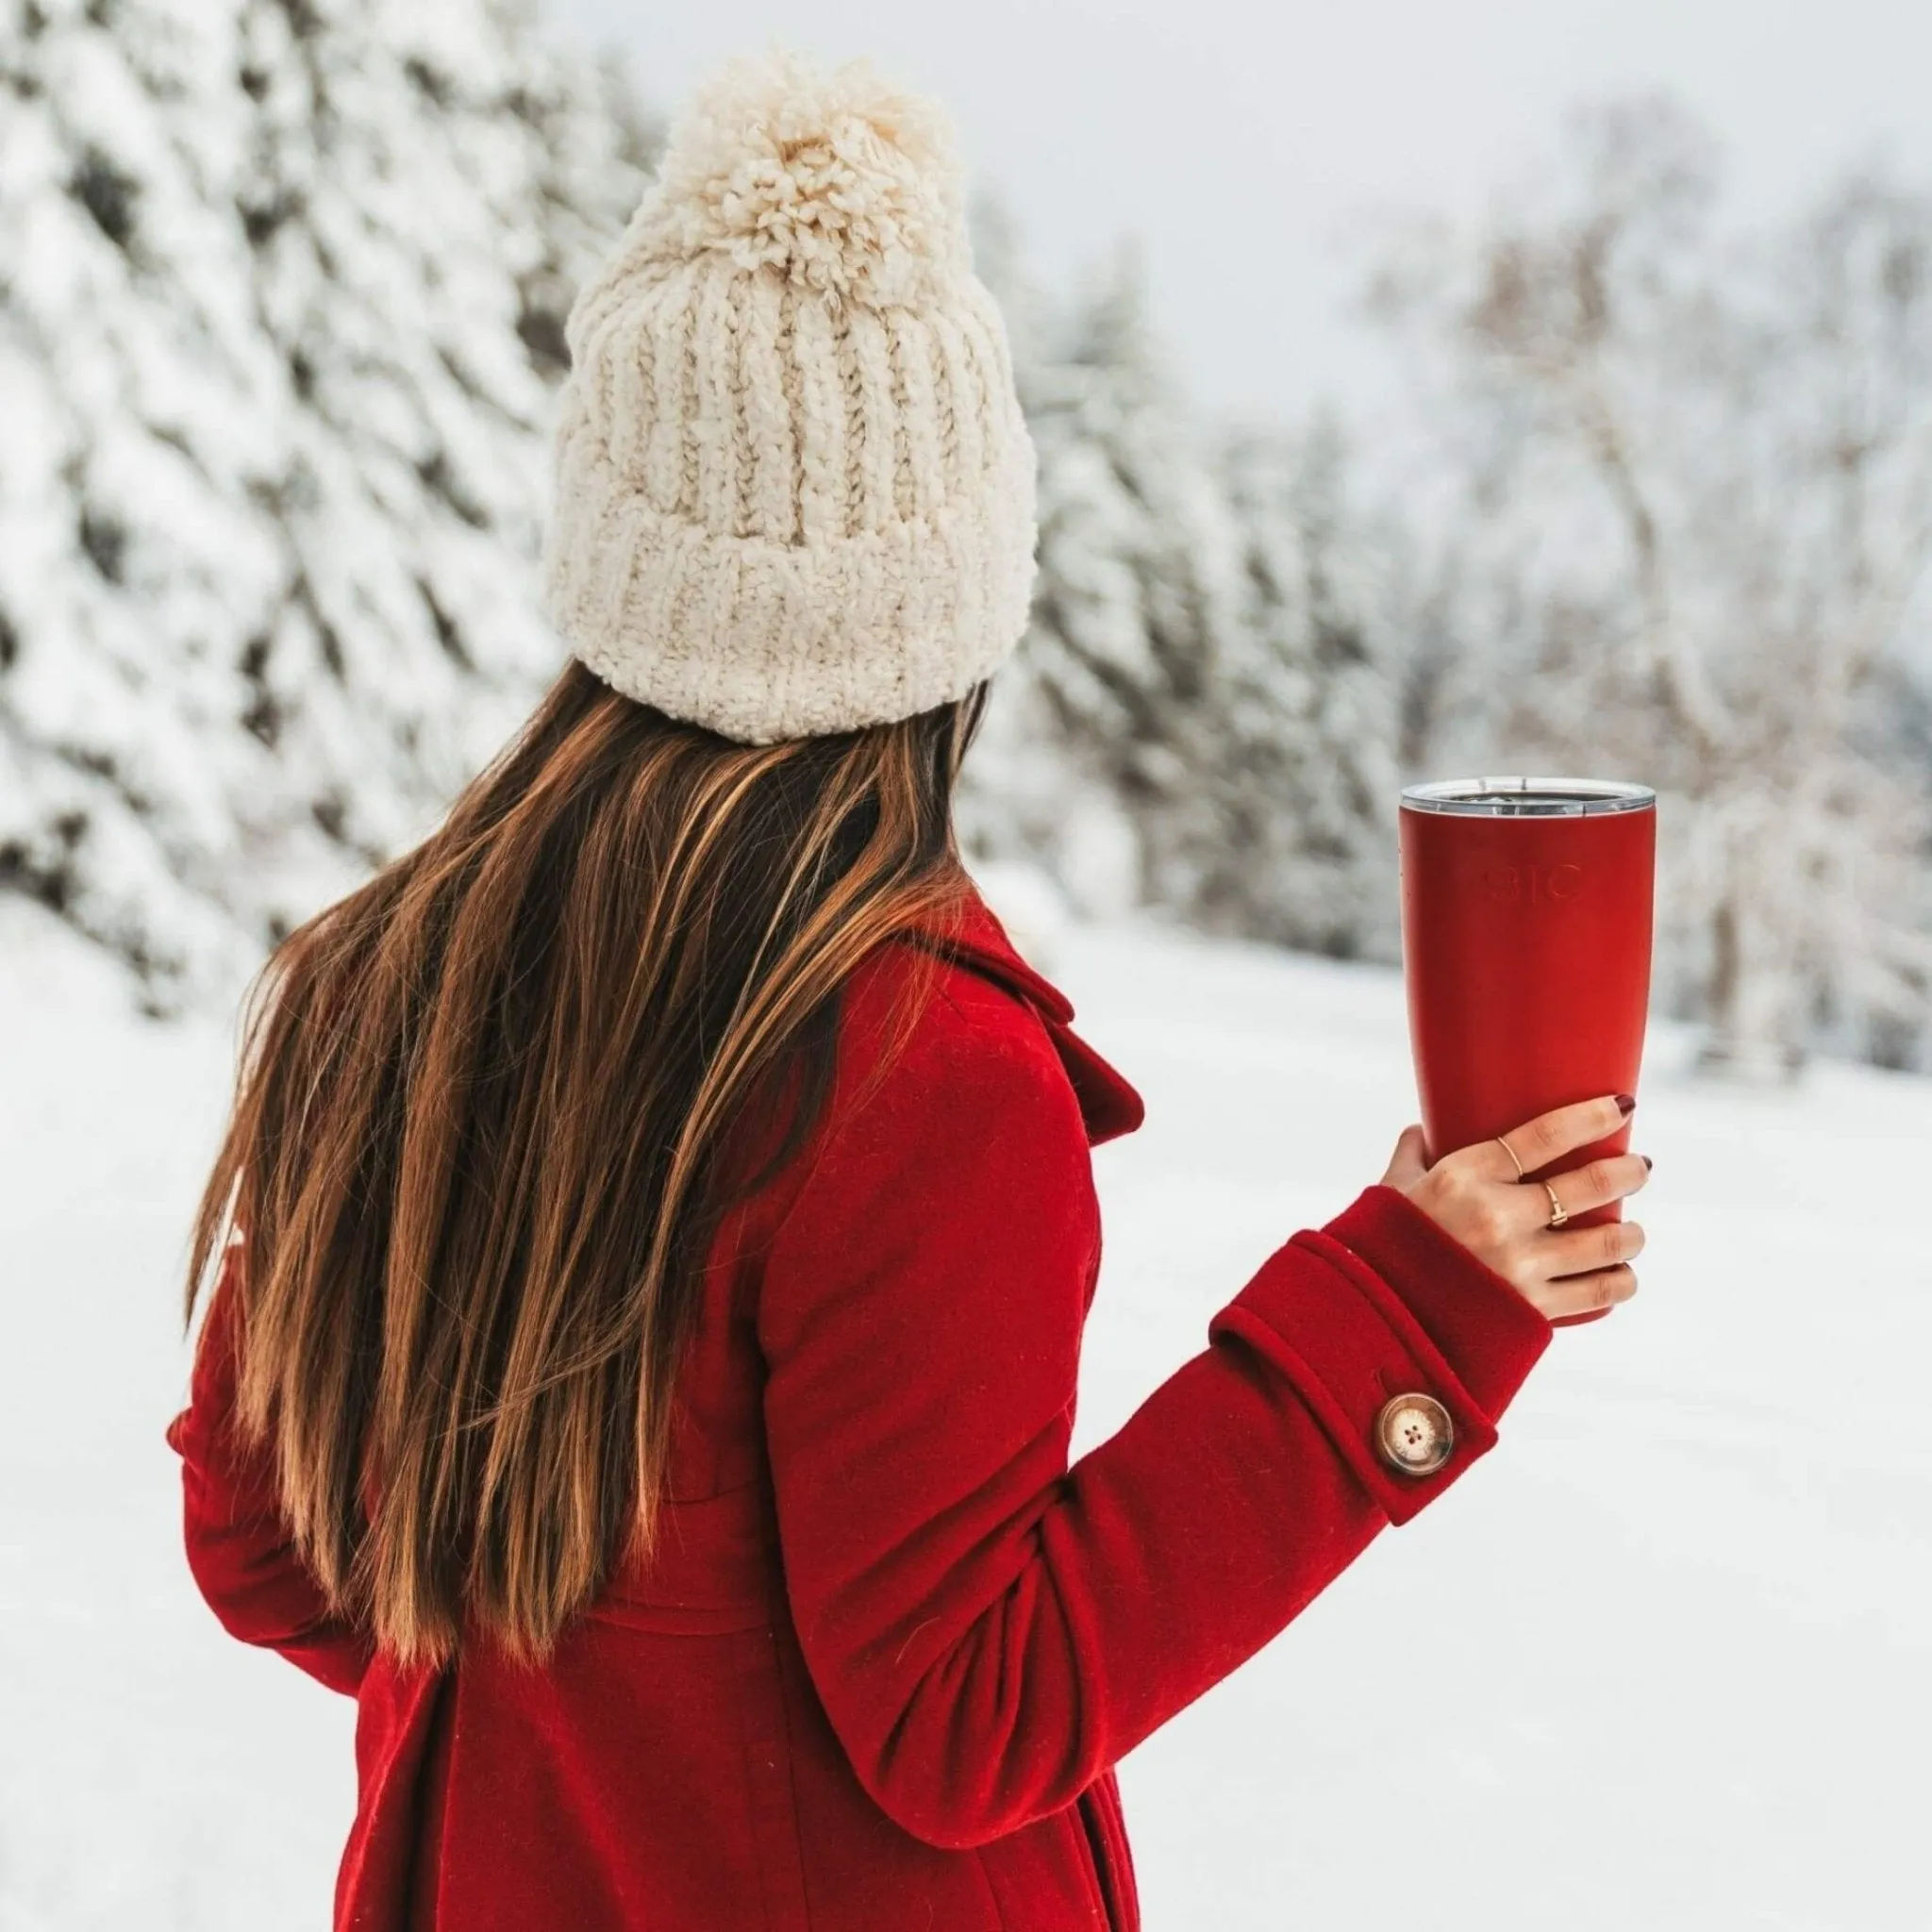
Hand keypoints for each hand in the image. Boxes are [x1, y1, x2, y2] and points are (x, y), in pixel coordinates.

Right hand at [1378, 1093, 1648, 1322]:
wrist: (1372, 1317)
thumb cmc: (1379, 1246)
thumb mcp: (1392, 1190)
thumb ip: (1413, 1155)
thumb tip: (1425, 1129)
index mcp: (1465, 1176)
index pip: (1546, 1135)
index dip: (1592, 1117)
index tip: (1620, 1107)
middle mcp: (1498, 1217)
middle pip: (1589, 1185)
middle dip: (1629, 1172)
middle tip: (1639, 1168)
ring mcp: (1518, 1266)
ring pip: (1607, 1243)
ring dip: (1632, 1235)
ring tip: (1633, 1232)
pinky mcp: (1530, 1310)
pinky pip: (1598, 1293)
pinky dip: (1619, 1281)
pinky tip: (1622, 1274)